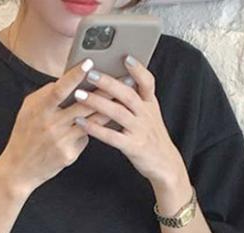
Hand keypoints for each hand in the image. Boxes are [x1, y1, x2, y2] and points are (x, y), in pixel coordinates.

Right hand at [0, 59, 125, 194]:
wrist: (19, 168)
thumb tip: (66, 81)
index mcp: (40, 109)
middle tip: (122, 80)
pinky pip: (85, 138)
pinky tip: (106, 125)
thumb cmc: (25, 135)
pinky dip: (93, 130)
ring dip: (108, 110)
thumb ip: (45, 95)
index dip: (74, 75)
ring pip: (90, 121)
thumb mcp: (28, 110)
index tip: (89, 63)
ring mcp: (62, 140)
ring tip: (123, 100)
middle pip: (83, 104)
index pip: (60, 89)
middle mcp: (52, 124)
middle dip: (104, 91)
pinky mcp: (69, 154)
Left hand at [73, 55, 186, 187]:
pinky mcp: (133, 147)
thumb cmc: (151, 138)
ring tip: (79, 94)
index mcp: (150, 105)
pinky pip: (111, 136)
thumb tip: (116, 83)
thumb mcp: (150, 116)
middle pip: (128, 94)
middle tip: (90, 73)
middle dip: (109, 83)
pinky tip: (81, 122)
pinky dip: (95, 128)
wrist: (165, 165)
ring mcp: (139, 131)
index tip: (126, 57)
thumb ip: (136, 100)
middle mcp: (146, 115)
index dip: (138, 69)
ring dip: (97, 102)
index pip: (147, 83)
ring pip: (118, 113)